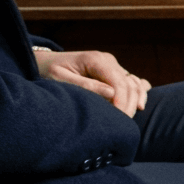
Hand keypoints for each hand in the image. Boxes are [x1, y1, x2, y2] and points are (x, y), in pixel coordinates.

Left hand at [35, 49, 150, 115]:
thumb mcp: (60, 79)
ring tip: (127, 118)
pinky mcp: (115, 72)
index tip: (119, 119)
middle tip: (122, 123)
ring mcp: (113, 65)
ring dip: (137, 101)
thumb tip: (111, 94)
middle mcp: (108, 60)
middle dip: (130, 105)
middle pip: (130, 84)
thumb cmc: (48, 72)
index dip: (122, 102)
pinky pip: (135, 82)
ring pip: (136, 84)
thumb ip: (86, 86)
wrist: (44, 63)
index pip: (119, 82)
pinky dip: (140, 93)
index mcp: (96, 60)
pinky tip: (139, 106)